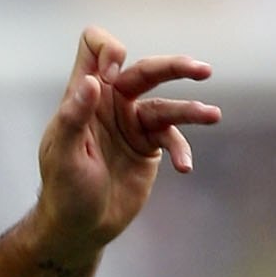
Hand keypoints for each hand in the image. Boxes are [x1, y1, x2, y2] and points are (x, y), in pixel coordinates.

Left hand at [32, 28, 219, 269]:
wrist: (79, 229)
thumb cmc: (63, 192)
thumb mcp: (64, 156)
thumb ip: (74, 118)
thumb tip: (92, 82)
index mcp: (84, 96)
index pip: (94, 47)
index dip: (107, 51)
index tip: (111, 78)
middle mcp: (111, 103)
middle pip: (146, 69)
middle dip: (174, 66)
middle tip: (202, 71)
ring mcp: (132, 123)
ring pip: (168, 105)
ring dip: (191, 110)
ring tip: (212, 116)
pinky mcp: (149, 145)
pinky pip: (172, 138)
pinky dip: (181, 150)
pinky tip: (184, 167)